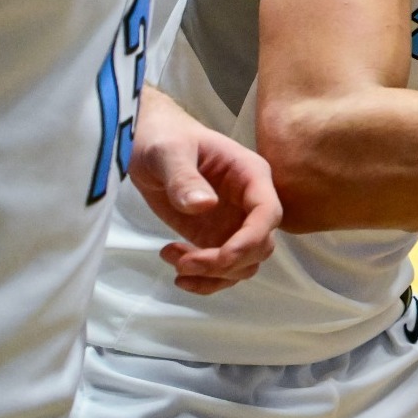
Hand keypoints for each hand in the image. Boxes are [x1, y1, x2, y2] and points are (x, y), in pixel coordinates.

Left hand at [129, 87, 280, 294]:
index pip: (268, 213)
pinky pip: (223, 268)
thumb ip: (185, 178)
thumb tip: (205, 206)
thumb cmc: (164, 138)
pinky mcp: (216, 237)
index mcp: (251, 176)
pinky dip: (204, 278)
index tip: (222, 257)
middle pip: (260, 246)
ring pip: (244, 264)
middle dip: (226, 263)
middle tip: (184, 263)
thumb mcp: (169, 152)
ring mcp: (235, 223)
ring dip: (214, 274)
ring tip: (175, 262)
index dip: (251, 239)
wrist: (149, 143)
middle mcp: (250, 203)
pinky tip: (175, 263)